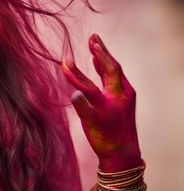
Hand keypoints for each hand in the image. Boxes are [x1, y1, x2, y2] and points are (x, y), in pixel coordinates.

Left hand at [62, 34, 141, 171]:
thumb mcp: (118, 98)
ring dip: (76, 74)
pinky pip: (83, 107)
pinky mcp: (94, 121)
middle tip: (90, 40)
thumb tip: (96, 57)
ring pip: (90, 88)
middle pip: (109, 71)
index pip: (114, 67)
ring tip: (66, 61)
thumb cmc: (117, 121)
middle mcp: (117, 98)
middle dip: (100, 54)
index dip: (103, 52)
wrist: (121, 151)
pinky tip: (72, 94)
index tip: (94, 39)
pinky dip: (77, 99)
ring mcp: (105, 110)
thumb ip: (107, 79)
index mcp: (124, 92)